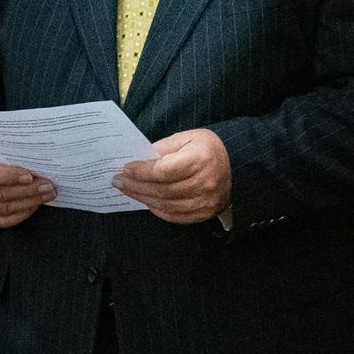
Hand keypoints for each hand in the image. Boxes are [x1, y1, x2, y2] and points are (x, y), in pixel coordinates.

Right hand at [0, 140, 54, 227]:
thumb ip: (7, 149)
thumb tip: (35, 152)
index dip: (9, 176)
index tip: (30, 175)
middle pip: (0, 193)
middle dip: (28, 190)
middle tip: (48, 185)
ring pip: (5, 208)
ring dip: (30, 202)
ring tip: (48, 194)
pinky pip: (4, 220)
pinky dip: (22, 214)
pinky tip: (35, 205)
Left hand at [113, 129, 231, 223]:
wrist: (235, 165)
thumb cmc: (207, 148)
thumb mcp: (187, 137)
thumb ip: (163, 147)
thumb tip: (139, 160)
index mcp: (201, 159)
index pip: (163, 170)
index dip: (141, 171)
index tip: (125, 168)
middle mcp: (205, 183)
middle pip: (162, 189)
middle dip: (136, 186)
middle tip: (118, 181)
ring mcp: (205, 202)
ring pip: (165, 204)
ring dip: (142, 198)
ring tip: (127, 190)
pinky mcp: (204, 214)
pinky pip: (174, 215)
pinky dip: (156, 208)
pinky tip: (145, 200)